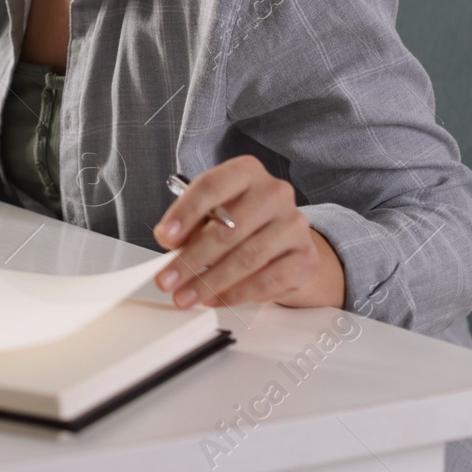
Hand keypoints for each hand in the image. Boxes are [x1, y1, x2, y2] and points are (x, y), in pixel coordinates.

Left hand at [152, 156, 344, 310]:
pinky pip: (268, 280)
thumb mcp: (212, 214)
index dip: (185, 213)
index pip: (212, 186)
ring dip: (210, 282)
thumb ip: (189, 223)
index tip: (165, 237)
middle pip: (228, 228)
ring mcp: (295, 224)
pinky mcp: (306, 257)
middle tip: (167, 280)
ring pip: (247, 257)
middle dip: (191, 259)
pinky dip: (238, 293)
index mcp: (247, 172)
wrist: (286, 246)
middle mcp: (274, 193)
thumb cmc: (242, 224)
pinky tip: (216, 299)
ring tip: (187, 296)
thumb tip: (168, 237)